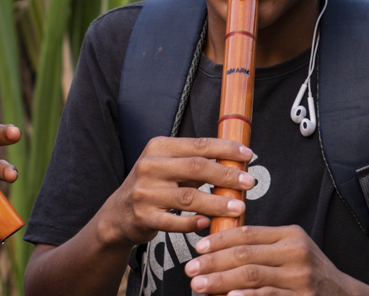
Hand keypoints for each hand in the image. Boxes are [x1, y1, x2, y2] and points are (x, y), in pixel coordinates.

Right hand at [98, 137, 255, 247]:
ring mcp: (145, 192)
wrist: (119, 212)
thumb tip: (234, 162)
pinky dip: (193, 224)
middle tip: (249, 182)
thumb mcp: (167, 166)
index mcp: (158, 148)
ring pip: (188, 197)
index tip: (247, 154)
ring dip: (217, 203)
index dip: (225, 149)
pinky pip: (174, 222)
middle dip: (226, 175)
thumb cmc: (152, 186)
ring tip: (238, 207)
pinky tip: (208, 224)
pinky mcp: (143, 216)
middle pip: (195, 168)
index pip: (197, 145)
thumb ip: (194, 163)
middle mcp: (149, 166)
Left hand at [185, 225, 368, 295]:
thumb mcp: (291, 249)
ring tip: (200, 285)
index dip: (218, 240)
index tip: (198, 248)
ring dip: (220, 281)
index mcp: (289, 235)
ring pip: (251, 277)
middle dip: (213, 263)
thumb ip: (262, 244)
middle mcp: (296, 253)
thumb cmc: (309, 272)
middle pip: (244, 255)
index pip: (246, 233)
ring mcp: (300, 278)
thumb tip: (217, 246)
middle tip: (191, 270)